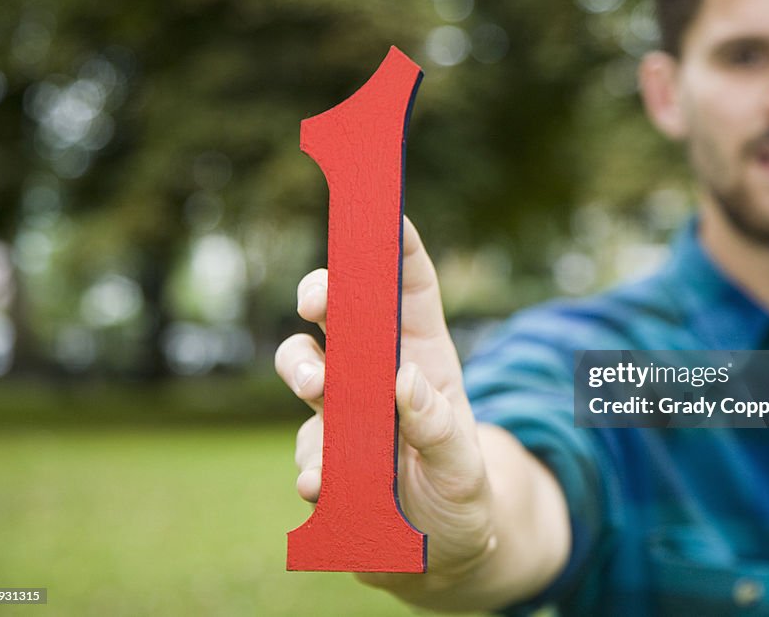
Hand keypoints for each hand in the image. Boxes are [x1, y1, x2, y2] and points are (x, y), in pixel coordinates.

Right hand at [275, 217, 496, 587]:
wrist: (435, 554)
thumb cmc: (461, 494)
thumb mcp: (466, 468)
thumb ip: (441, 429)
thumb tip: (403, 382)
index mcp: (424, 356)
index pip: (410, 288)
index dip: (397, 246)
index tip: (385, 213)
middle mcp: (377, 374)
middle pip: (341, 312)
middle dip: (324, 293)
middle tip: (319, 303)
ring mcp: (344, 413)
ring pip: (305, 366)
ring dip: (302, 369)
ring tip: (318, 391)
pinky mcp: (321, 458)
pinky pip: (303, 449)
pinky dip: (309, 463)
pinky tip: (323, 484)